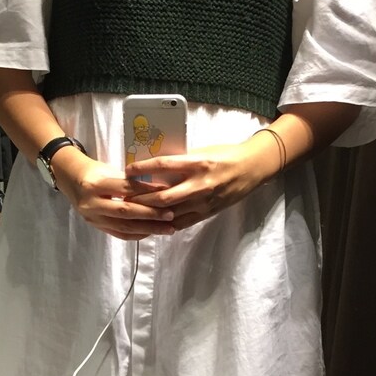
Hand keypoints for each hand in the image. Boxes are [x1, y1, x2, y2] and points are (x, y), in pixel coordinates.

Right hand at [50, 147, 176, 241]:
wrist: (70, 180)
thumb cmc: (94, 172)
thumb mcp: (109, 170)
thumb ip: (129, 181)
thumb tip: (158, 188)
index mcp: (95, 184)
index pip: (125, 189)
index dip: (146, 191)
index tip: (166, 193)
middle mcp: (92, 204)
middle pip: (125, 212)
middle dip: (150, 215)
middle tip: (171, 216)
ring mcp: (93, 218)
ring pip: (124, 227)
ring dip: (148, 229)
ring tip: (167, 228)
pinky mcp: (96, 227)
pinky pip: (119, 234)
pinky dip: (137, 234)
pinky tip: (152, 232)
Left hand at [125, 136, 279, 229]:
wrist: (251, 168)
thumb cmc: (225, 155)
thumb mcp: (202, 152)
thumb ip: (181, 160)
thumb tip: (155, 166)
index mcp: (197, 163)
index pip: (163, 165)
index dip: (143, 169)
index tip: (127, 170)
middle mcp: (200, 184)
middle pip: (163, 196)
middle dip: (140, 198)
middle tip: (124, 197)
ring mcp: (204, 201)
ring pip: (170, 213)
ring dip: (150, 213)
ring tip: (133, 211)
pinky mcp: (207, 213)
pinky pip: (182, 222)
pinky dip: (166, 223)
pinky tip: (153, 223)